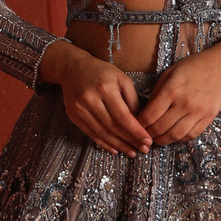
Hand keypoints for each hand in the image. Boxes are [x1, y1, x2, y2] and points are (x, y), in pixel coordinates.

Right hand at [38, 39, 152, 156]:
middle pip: (113, 127)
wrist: (72, 68)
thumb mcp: (122, 79)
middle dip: (130, 140)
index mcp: (105, 88)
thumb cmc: (102, 73)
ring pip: (102, 133)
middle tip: (143, 149)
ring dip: (119, 145)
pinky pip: (91, 134)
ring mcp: (80, 109)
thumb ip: (132, 100)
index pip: (123, 116)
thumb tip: (141, 123)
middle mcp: (90, 100)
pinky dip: (104, 143)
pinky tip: (115, 149)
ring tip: (132, 152)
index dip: (136, 131)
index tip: (148, 140)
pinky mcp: (74, 116)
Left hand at [139, 41, 220, 145]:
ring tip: (158, 138)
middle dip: (149, 134)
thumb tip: (146, 111)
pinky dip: (179, 139)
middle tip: (145, 134)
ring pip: (175, 136)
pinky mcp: (208, 118)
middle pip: (160, 128)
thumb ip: (157, 92)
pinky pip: (191, 135)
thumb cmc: (193, 66)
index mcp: (172, 90)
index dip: (140, 124)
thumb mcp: (170, 73)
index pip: (150, 115)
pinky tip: (174, 135)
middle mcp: (184, 103)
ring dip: (163, 140)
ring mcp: (198, 112)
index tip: (137, 124)